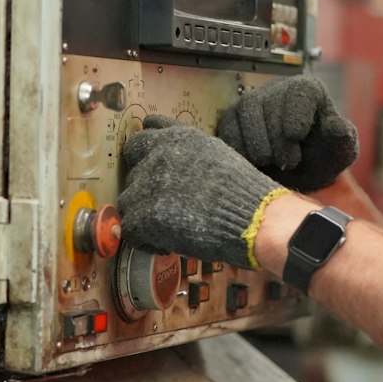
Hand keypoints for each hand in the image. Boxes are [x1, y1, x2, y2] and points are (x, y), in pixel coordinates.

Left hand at [118, 116, 283, 269]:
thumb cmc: (244, 191)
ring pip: (128, 201)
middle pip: (131, 166)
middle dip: (141, 183)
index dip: (144, 154)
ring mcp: (148, 184)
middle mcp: (157, 154)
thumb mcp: (217, 154)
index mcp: (177, 137)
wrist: (254, 218)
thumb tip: (176, 159)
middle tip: (158, 202)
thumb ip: (190, 151)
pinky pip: (131, 229)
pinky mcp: (145, 215)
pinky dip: (146, 240)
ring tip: (166, 227)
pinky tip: (165, 244)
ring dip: (143, 214)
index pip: (143, 137)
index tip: (150, 169)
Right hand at [216, 76, 358, 191]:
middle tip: (288, 162)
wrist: (301, 174)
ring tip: (269, 162)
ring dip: (255, 140)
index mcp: (309, 91)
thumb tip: (337, 126)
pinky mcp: (234, 120)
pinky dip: (238, 147)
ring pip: (245, 110)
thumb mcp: (341, 151)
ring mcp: (254, 104)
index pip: (299, 91)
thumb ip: (343, 138)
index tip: (297, 136)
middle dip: (276, 136)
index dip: (296, 113)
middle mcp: (278, 90)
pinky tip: (252, 163)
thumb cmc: (322, 157)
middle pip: (268, 101)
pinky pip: (227, 127)